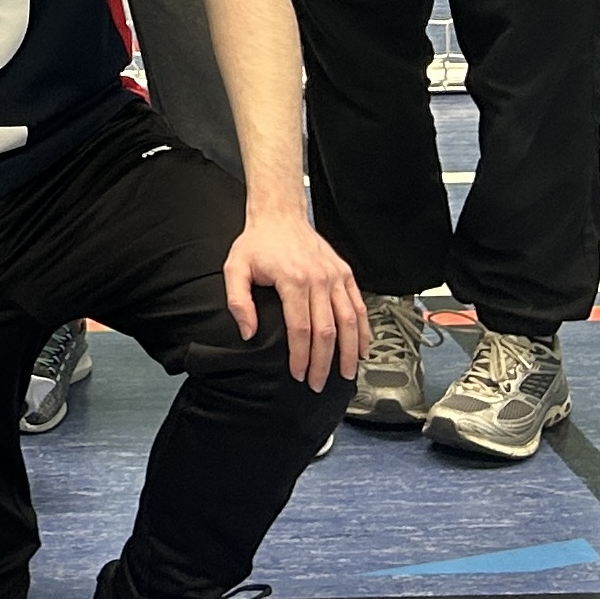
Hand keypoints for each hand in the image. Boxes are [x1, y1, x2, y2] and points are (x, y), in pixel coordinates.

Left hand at [223, 211, 365, 390]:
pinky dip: (364, 330)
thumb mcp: (235, 268)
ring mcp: (336, 276)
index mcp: (293, 280)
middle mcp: (319, 279)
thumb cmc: (258, 243)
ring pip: (349, 321)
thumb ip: (238, 301)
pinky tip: (362, 348)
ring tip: (346, 374)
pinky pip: (359, 306)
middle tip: (319, 383)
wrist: (280, 215)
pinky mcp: (345, 274)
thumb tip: (248, 332)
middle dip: (324, 362)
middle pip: (327, 330)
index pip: (300, 328)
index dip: (300, 356)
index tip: (298, 373)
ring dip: (349, 351)